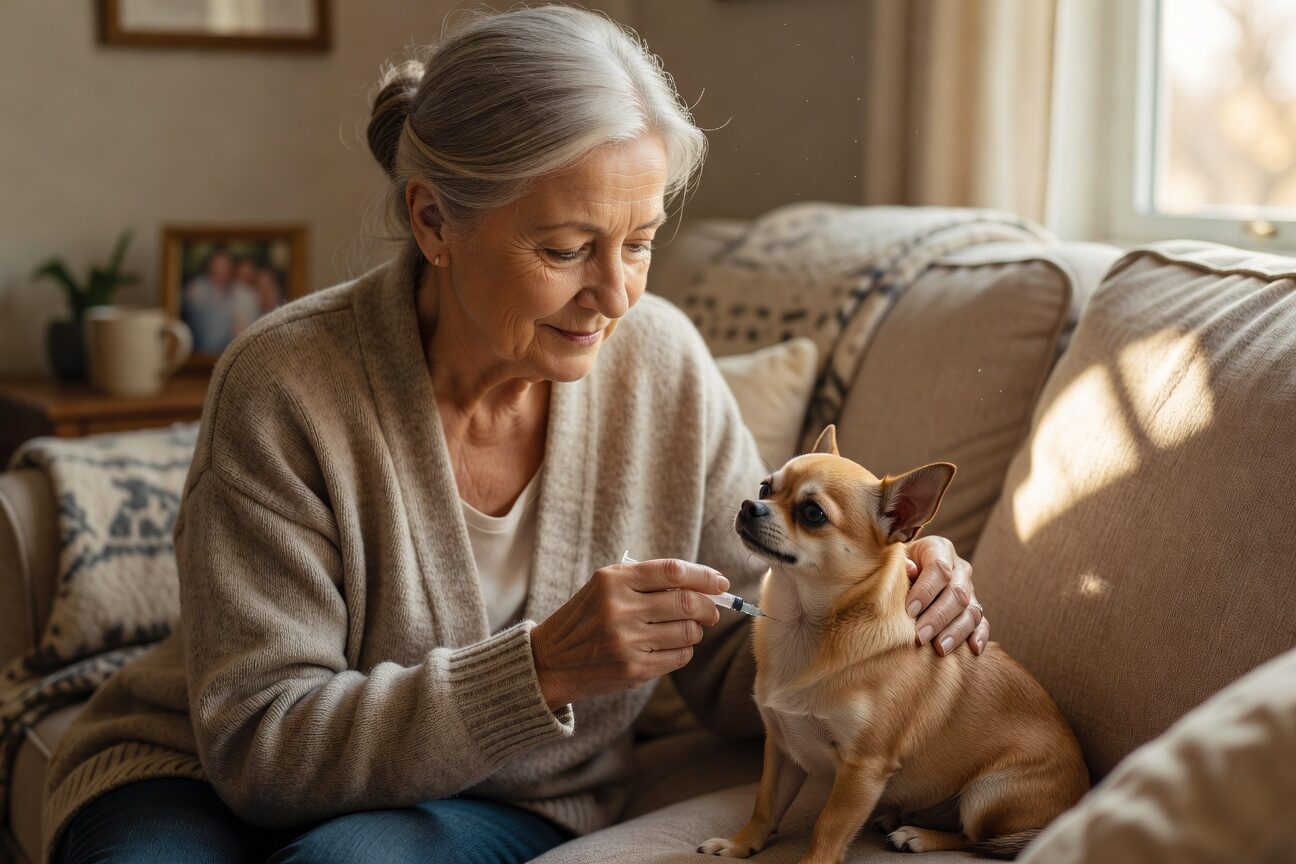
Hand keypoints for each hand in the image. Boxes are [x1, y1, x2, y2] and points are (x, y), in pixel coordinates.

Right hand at [530, 559, 727, 709]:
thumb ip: (649, 581)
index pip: (673, 572)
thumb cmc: (587, 617)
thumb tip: (705, 587)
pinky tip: (671, 646)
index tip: (720, 582)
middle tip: (712, 610)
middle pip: (687, 603)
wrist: (551, 660)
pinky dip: (684, 650)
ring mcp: (627, 641)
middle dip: (708, 606)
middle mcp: (620, 609)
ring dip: (695, 630)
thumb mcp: (606, 586)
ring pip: (687, 632)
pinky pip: (678, 657)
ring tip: (685, 628)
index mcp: (614, 580)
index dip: (704, 576)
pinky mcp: (633, 669)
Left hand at [903, 535, 987, 656]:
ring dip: (956, 631)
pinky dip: (980, 636)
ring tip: (940, 648)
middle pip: (957, 593)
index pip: (939, 569)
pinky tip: (973, 650)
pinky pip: (982, 623)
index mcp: (939, 549)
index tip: (909, 611)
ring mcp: (970, 589)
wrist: (906, 571)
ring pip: (971, 611)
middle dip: (938, 617)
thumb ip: (901, 564)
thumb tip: (910, 570)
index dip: (925, 591)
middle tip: (920, 636)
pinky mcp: (974, 608)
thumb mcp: (894, 559)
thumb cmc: (896, 566)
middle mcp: (959, 568)